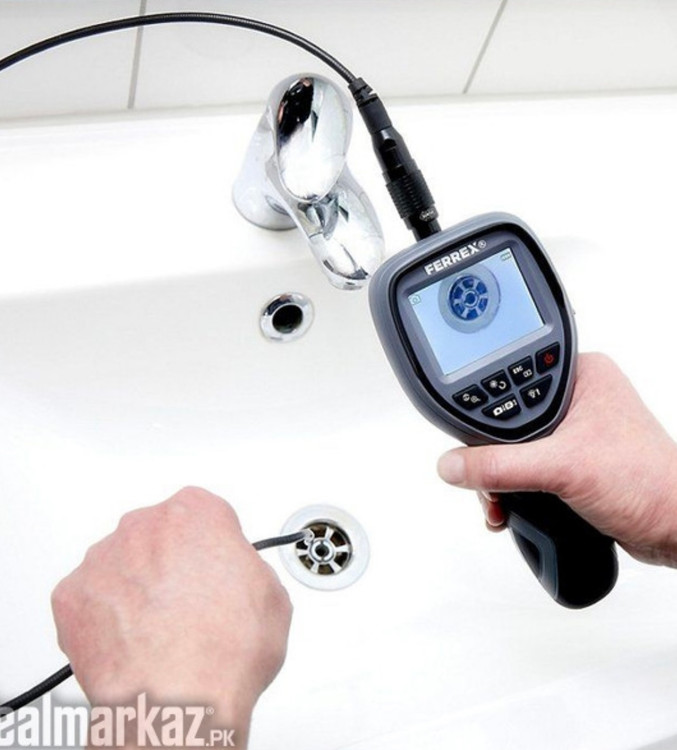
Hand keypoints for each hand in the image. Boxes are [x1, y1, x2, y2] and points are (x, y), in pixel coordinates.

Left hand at [51, 487, 292, 746]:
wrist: (177, 700)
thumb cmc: (224, 651)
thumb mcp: (272, 596)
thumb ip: (247, 568)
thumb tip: (239, 580)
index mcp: (195, 512)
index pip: (205, 514)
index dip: (214, 546)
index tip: (217, 568)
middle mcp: (144, 526)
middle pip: (158, 536)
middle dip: (171, 563)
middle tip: (190, 604)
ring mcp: (103, 559)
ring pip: (121, 564)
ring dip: (135, 588)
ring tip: (158, 631)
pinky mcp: (71, 596)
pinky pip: (89, 598)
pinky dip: (104, 616)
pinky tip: (130, 642)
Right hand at [437, 353, 676, 566]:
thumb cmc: (650, 484)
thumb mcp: (561, 469)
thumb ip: (501, 466)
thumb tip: (454, 464)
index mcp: (579, 375)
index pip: (510, 380)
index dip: (485, 410)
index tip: (468, 440)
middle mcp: (576, 399)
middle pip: (507, 420)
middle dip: (491, 456)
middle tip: (484, 477)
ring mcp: (575, 431)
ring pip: (514, 447)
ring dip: (501, 478)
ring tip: (499, 500)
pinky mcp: (574, 461)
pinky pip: (527, 468)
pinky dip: (515, 489)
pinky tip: (511, 507)